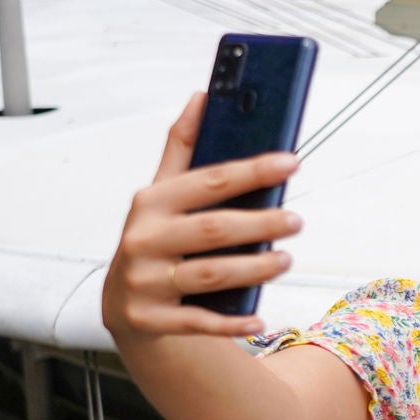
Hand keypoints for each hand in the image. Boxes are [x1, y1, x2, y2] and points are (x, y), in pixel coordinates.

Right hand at [100, 93, 303, 340]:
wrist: (122, 304)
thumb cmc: (155, 239)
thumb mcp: (161, 194)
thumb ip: (181, 148)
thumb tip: (201, 97)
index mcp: (151, 202)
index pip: (209, 180)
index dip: (252, 170)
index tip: (291, 161)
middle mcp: (143, 240)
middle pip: (211, 230)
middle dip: (259, 224)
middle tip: (297, 220)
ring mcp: (145, 282)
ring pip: (208, 276)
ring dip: (253, 269)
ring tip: (285, 260)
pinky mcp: (150, 319)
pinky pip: (197, 321)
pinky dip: (230, 322)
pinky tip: (260, 318)